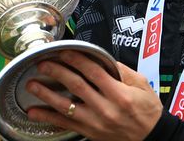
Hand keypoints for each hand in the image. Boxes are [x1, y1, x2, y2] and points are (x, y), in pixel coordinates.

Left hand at [26, 51, 161, 140]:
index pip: (93, 71)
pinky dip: (48, 117)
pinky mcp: (90, 132)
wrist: (151, 137)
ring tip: (32, 84)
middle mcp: (106, 108)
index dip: (76, 59)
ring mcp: (96, 122)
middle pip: (76, 86)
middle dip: (57, 72)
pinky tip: (34, 111)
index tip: (64, 51)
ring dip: (47, 94)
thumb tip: (103, 59)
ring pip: (66, 106)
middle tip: (43, 63)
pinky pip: (65, 124)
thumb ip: (122, 71)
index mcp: (119, 93)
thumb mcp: (142, 85)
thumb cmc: (147, 110)